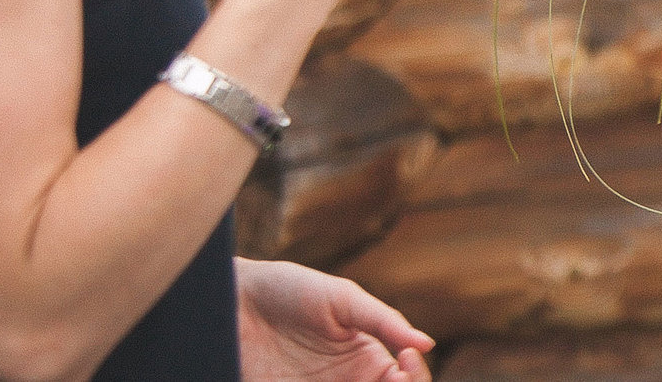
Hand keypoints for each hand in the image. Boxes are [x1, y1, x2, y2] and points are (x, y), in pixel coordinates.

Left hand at [237, 258, 433, 381]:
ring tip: (363, 381)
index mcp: (368, 358)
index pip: (407, 380)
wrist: (234, 302)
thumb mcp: (343, 298)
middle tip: (393, 378)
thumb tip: (427, 344)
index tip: (405, 360)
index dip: (416, 377)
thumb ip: (385, 321)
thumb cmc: (290, 290)